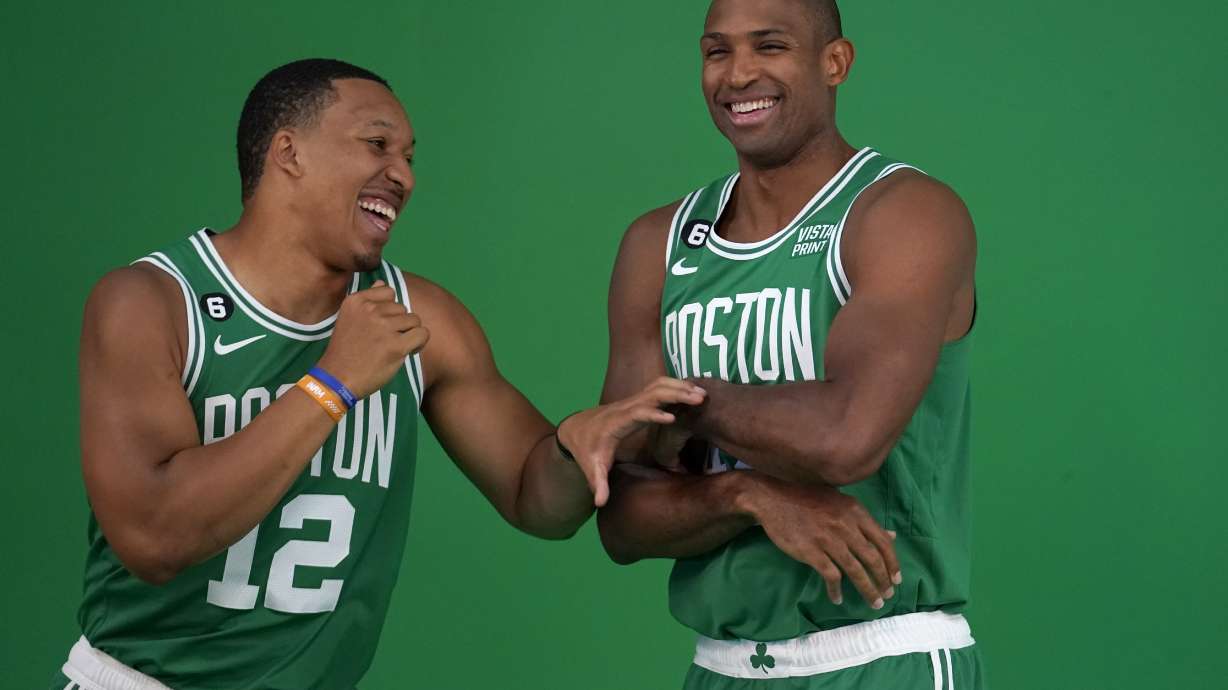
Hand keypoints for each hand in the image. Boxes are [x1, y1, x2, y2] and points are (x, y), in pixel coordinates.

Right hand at [318, 281, 429, 398]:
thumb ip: (367, 300)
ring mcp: (384, 327)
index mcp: (356, 301)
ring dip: (409, 333)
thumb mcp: (349, 318)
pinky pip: (422, 334)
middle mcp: (370, 310)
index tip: (381, 324)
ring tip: (395, 346)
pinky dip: (419, 343)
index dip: (389, 309)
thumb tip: (382, 282)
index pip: (388, 291)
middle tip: (386, 340)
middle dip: (399, 323)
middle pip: (403, 307)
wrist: (337, 379)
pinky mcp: (396, 345)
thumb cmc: (345, 350)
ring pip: (414, 320)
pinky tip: (407, 351)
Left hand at [559, 377, 705, 506]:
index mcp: (617, 423)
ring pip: (658, 386)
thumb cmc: (586, 449)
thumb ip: (597, 484)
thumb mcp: (591, 468)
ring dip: (679, 387)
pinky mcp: (638, 399)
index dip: (652, 414)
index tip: (672, 418)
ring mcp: (633, 401)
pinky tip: (693, 391)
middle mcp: (626, 407)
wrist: (577, 428)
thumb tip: (600, 503)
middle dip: (675, 394)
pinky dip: (676, 386)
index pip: (636, 414)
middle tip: (699, 399)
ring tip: (702, 394)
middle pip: (652, 394)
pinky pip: (659, 387)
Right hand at [742, 474, 900, 608]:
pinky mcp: (811, 551)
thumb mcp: (841, 503)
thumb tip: (892, 536)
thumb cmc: (808, 498)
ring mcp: (829, 539)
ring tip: (873, 602)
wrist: (773, 497)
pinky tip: (837, 598)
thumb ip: (865, 521)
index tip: (896, 579)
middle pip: (872, 559)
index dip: (893, 563)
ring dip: (867, 589)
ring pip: (855, 570)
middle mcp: (846, 526)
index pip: (883, 542)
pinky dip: (836, 590)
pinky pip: (830, 576)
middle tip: (887, 595)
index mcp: (856, 512)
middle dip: (883, 580)